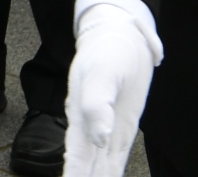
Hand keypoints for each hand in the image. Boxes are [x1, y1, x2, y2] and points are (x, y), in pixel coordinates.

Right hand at [65, 0, 161, 176]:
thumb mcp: (103, 72)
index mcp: (79, 116)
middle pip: (87, 168)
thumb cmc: (108, 49)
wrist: (121, 35)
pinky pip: (117, 158)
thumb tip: (98, 140)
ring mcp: (107, 130)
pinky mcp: (123, 128)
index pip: (76, 158)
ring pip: (102, 167)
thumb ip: (97, 105)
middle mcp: (91, 128)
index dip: (74, 176)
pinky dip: (112, 173)